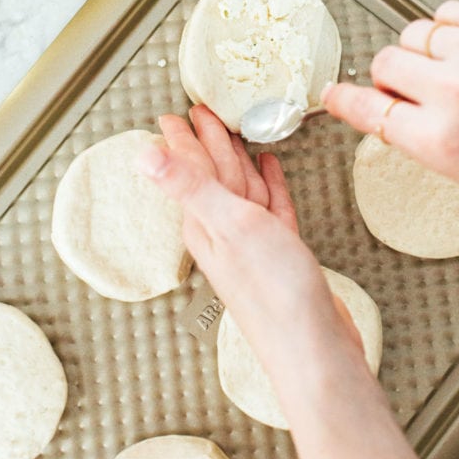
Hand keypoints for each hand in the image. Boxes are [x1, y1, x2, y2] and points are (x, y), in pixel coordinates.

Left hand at [141, 105, 447, 458]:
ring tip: (235, 132)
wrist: (314, 348)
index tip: (176, 114)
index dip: (184, 139)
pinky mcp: (281, 254)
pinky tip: (270, 169)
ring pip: (242, 190)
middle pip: (214, 175)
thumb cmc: (274, 291)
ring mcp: (253, 244)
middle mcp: (224, 232)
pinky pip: (271, 208)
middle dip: (207, 141)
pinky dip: (270, 185)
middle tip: (202, 111)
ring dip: (238, 159)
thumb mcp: (229, 225)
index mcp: (206, 223)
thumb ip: (189, 187)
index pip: (191, 169)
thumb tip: (144, 157)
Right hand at [322, 0, 458, 205]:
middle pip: (385, 63)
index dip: (345, 101)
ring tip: (452, 70)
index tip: (331, 94)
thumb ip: (414, 134)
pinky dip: (449, 30)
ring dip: (422, 52)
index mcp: (443, 141)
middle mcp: (457, 93)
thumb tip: (376, 103)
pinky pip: (446, 13)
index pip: (370, 111)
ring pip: (413, 34)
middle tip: (417, 89)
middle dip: (392, 78)